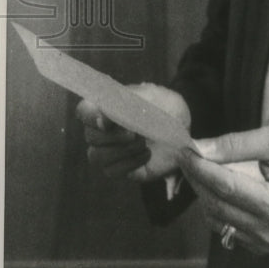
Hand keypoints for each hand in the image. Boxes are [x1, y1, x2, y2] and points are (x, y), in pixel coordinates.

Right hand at [76, 84, 190, 183]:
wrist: (185, 127)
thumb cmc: (165, 106)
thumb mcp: (153, 96)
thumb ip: (129, 100)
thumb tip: (105, 115)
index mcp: (107, 107)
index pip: (83, 111)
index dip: (90, 117)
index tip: (107, 122)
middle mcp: (103, 131)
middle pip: (90, 137)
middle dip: (114, 136)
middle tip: (136, 133)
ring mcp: (110, 151)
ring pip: (97, 157)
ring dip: (122, 150)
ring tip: (144, 143)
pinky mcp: (121, 168)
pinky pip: (112, 171)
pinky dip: (130, 163)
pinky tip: (147, 154)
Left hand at [178, 126, 268, 254]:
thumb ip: (238, 144)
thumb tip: (201, 148)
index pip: (227, 186)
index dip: (201, 167)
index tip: (186, 149)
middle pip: (217, 203)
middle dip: (198, 177)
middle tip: (189, 153)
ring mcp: (264, 243)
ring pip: (216, 217)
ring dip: (204, 191)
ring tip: (202, 166)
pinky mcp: (259, 246)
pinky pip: (225, 226)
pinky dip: (216, 204)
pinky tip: (217, 185)